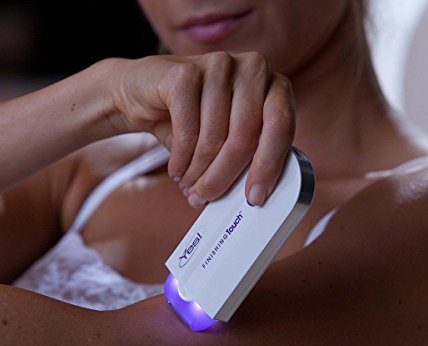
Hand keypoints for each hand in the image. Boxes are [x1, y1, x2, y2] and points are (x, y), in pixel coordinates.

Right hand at [107, 52, 295, 206]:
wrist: (146, 92)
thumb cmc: (195, 120)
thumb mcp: (230, 139)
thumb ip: (249, 157)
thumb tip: (253, 198)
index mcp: (275, 86)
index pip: (282, 126)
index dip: (268, 166)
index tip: (254, 198)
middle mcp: (253, 69)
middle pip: (245, 138)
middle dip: (223, 178)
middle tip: (207, 197)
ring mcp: (220, 65)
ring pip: (214, 139)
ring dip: (198, 173)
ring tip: (190, 186)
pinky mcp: (185, 73)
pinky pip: (187, 131)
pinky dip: (181, 159)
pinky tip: (177, 170)